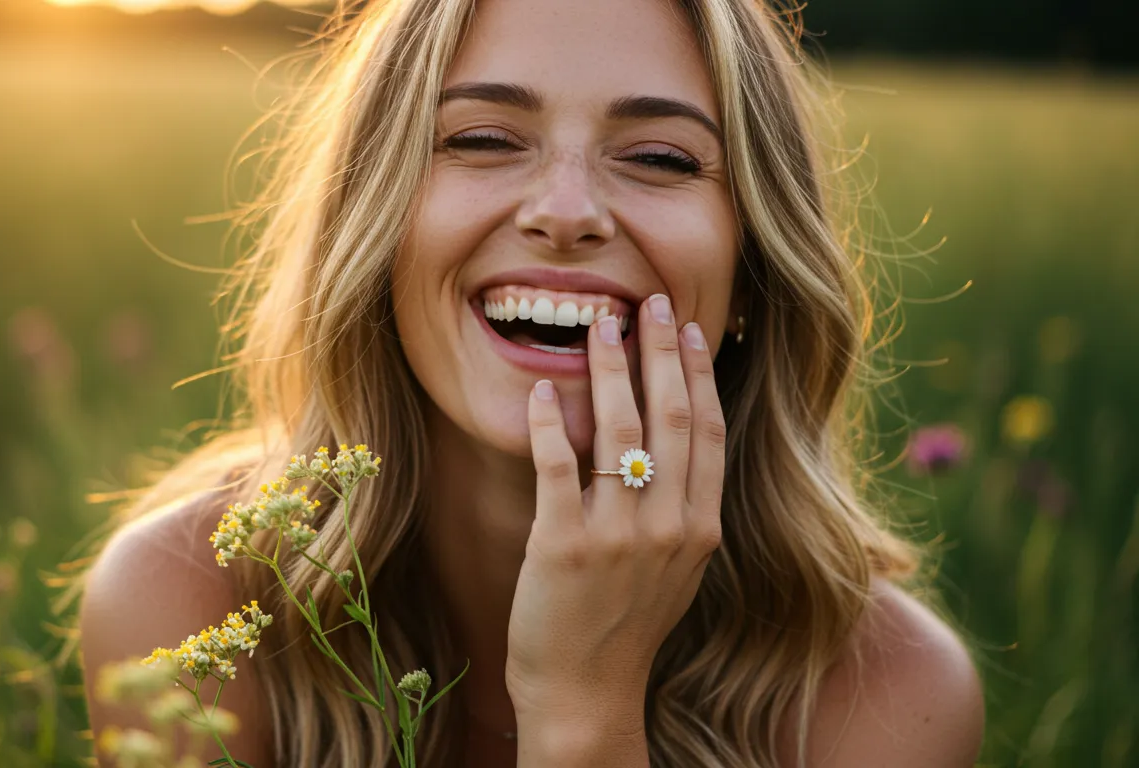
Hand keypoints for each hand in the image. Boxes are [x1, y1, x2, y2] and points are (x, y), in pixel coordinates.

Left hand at [507, 293, 726, 734]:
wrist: (586, 692)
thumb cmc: (625, 625)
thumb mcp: (675, 568)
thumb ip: (681, 509)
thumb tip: (673, 440)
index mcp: (701, 528)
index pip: (708, 432)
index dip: (700, 374)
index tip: (690, 329)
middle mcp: (669, 527)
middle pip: (672, 417)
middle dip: (661, 351)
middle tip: (650, 302)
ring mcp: (618, 536)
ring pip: (619, 431)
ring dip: (609, 369)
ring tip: (598, 324)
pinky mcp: (565, 545)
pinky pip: (558, 466)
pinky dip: (550, 421)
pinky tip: (542, 387)